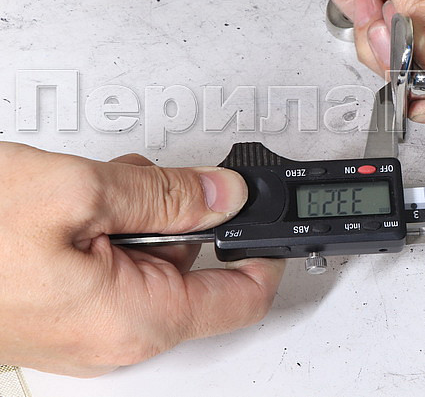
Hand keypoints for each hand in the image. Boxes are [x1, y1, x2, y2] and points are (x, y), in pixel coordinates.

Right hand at [0, 142, 284, 376]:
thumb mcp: (77, 193)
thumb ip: (168, 195)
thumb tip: (226, 196)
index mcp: (136, 320)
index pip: (242, 297)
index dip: (267, 251)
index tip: (275, 215)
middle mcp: (113, 337)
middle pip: (192, 272)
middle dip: (185, 217)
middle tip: (152, 180)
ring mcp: (81, 330)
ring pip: (148, 263)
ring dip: (137, 216)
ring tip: (91, 189)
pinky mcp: (55, 313)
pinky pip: (107, 269)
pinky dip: (104, 230)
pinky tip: (69, 205)